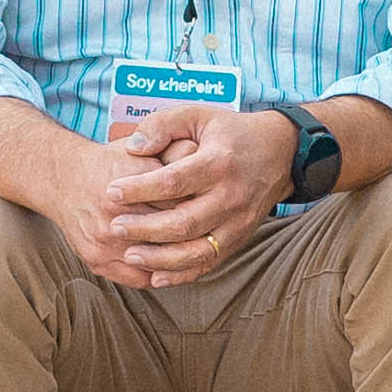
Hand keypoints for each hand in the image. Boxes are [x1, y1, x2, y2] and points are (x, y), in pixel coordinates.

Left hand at [67, 107, 297, 290]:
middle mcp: (232, 196)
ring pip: (197, 251)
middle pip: (184, 222)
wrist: (280, 152)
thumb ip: (163, 125)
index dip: (140, 189)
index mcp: (219, 163)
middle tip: (114, 227)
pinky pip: (210, 263)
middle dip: (145, 228)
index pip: (175, 181)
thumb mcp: (198, 115)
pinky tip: (156, 277)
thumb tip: (133, 148)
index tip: (112, 191)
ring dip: (161, 258)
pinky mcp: (240, 239)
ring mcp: (239, 222)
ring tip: (130, 255)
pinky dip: (182, 274)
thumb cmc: (230, 132)